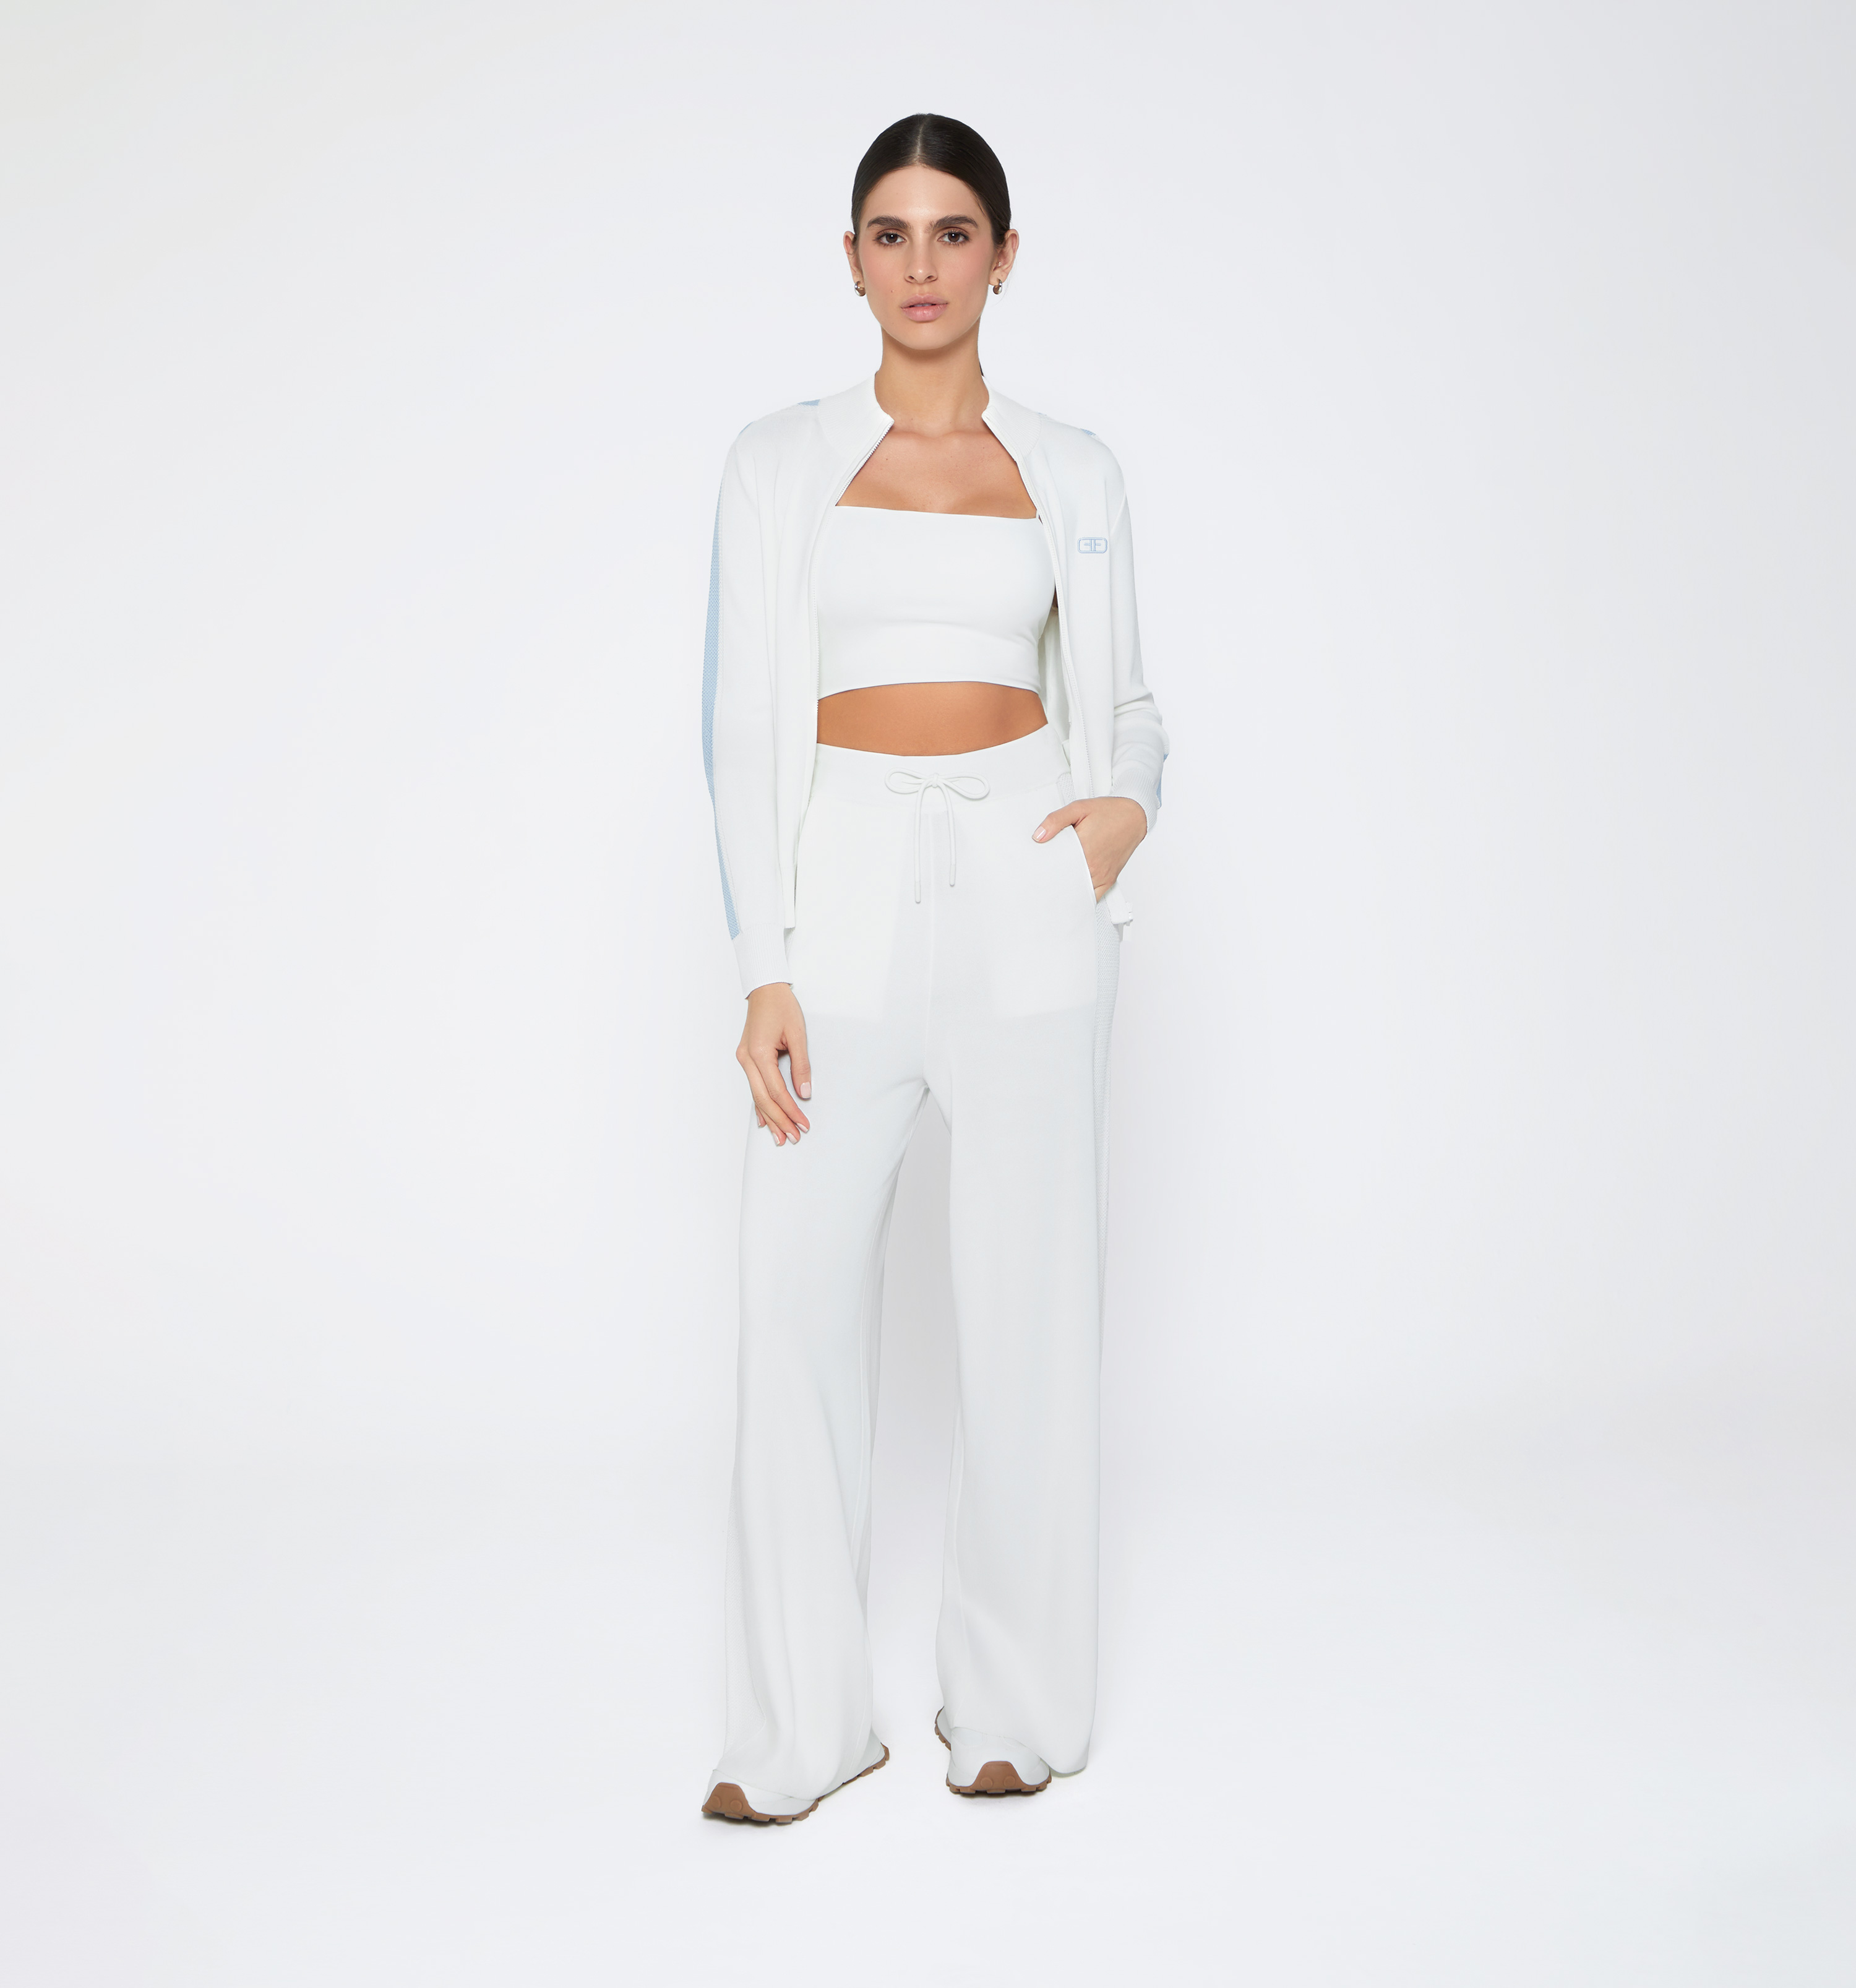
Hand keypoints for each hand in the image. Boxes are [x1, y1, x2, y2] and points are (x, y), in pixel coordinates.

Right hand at [737, 982, 810, 1144]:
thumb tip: (804, 1092)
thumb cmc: (781, 1006)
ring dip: (769, 1118)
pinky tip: (764, 1121)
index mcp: (759, 1053)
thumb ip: (801, 1065)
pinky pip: (753, 1087)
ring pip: (756, 1096)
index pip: (776, 1091)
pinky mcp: (747, 1058)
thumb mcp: (797, 1034)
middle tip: (793, 1137)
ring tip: (780, 1137)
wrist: (765, 989)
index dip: (791, 1110)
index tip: (803, 1123)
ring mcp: (744, 1059)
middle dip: (779, 1120)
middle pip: (763, 1099)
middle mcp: (747, 1059)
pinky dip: (760, 1105)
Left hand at [1032, 795, 1146, 899]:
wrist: (1134, 818)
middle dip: (1052, 883)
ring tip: (1052, 888)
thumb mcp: (1079, 808)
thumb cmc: (1109, 813)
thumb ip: (1056, 821)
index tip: (1034, 873)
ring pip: (1078, 893)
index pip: (1056, 869)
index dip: (1043, 873)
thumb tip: (1038, 836)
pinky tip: (1071, 894)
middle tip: (1039, 881)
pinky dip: (1081, 897)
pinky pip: (1092, 897)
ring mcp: (1102, 876)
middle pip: (1066, 884)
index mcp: (1084, 848)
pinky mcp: (1108, 880)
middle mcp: (1094, 866)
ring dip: (1065, 892)